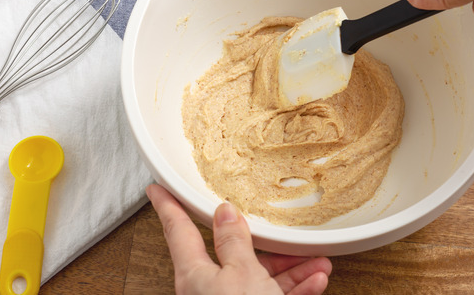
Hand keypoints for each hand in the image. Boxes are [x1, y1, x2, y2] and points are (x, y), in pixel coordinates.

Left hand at [146, 184, 331, 294]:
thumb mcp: (242, 275)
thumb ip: (234, 243)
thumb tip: (225, 214)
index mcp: (195, 275)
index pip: (178, 230)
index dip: (167, 206)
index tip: (156, 189)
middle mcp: (210, 291)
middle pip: (235, 255)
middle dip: (268, 245)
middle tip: (284, 233)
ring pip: (261, 278)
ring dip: (291, 268)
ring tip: (317, 260)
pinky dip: (296, 289)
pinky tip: (315, 281)